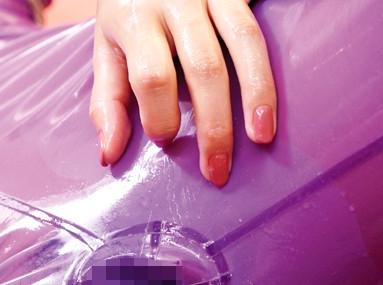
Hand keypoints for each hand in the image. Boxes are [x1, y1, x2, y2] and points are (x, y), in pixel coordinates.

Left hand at [90, 0, 275, 186]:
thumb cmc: (130, 13)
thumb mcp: (107, 51)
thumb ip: (108, 103)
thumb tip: (108, 155)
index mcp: (135, 19)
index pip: (151, 76)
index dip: (159, 114)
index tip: (165, 140)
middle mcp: (176, 1)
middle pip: (203, 67)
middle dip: (213, 124)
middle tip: (216, 170)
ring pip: (243, 43)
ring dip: (256, 95)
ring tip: (261, 137)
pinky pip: (260, 28)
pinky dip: (269, 68)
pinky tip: (275, 103)